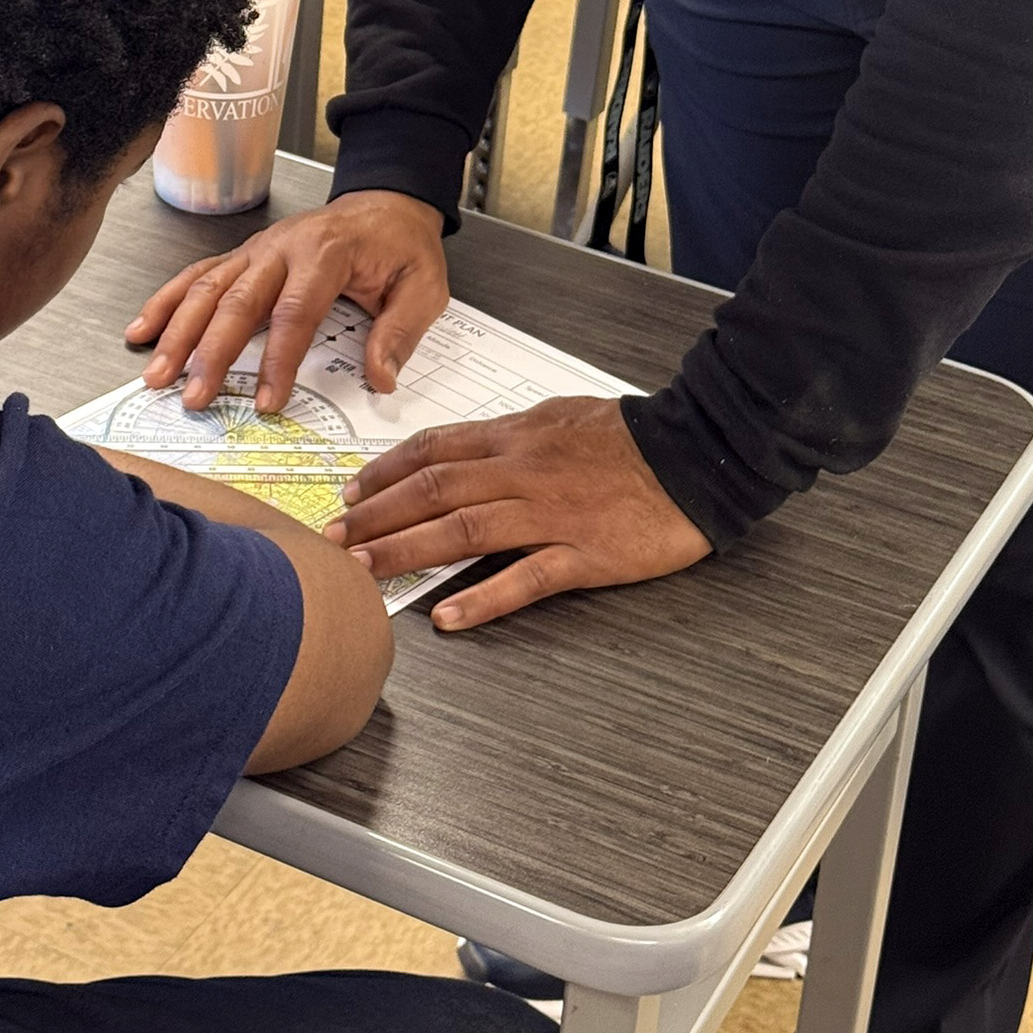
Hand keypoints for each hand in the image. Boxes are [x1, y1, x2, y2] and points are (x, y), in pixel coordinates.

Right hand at [125, 189, 447, 411]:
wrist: (386, 202)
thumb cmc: (400, 246)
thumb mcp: (424, 286)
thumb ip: (401, 331)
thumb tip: (381, 379)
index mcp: (327, 253)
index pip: (295, 312)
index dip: (277, 360)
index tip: (266, 401)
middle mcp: (282, 247)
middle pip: (237, 301)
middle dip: (209, 352)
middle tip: (192, 395)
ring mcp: (257, 249)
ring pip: (207, 288)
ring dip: (177, 331)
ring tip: (156, 373)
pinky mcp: (244, 255)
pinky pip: (198, 275)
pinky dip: (167, 300)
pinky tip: (143, 328)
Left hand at [324, 395, 710, 628]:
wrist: (698, 451)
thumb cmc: (631, 436)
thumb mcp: (558, 417)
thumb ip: (509, 437)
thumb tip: (464, 449)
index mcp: (516, 436)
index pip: (434, 449)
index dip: (386, 471)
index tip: (352, 490)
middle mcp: (522, 471)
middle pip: (434, 490)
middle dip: (376, 514)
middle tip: (334, 537)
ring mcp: (552, 514)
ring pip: (464, 530)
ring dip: (408, 550)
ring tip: (365, 571)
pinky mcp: (584, 553)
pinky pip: (526, 578)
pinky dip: (483, 596)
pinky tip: (449, 614)